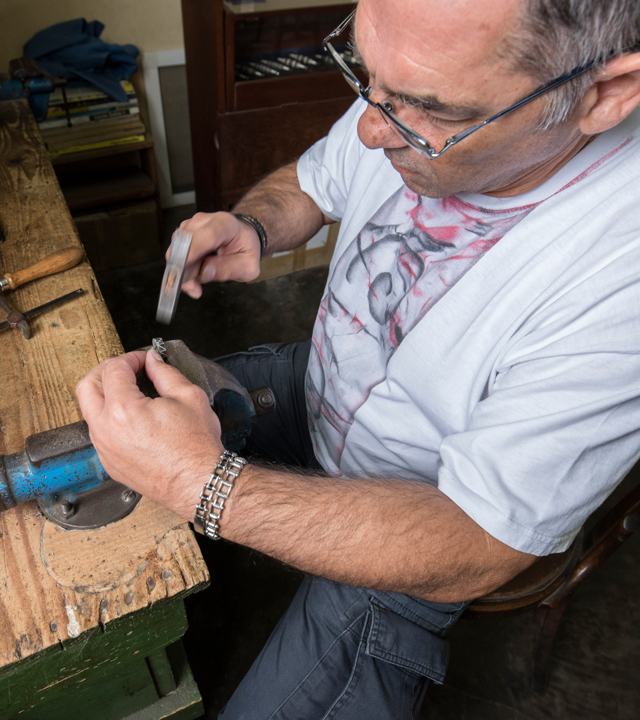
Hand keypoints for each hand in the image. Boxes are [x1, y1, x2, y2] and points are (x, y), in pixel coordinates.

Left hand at [76, 349, 224, 519]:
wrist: (199, 482)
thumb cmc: (196, 447)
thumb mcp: (189, 397)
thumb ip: (165, 373)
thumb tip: (153, 361)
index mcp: (123, 410)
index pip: (114, 369)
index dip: (131, 358)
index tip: (143, 360)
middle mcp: (106, 430)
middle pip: (87, 386)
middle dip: (106, 371)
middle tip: (127, 369)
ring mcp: (104, 449)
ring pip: (89, 411)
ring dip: (106, 395)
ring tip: (131, 391)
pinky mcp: (109, 463)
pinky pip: (99, 433)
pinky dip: (110, 418)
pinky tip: (132, 417)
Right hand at [170, 211, 261, 298]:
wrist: (240, 236)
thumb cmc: (245, 249)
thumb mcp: (248, 266)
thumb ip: (228, 269)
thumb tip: (205, 272)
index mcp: (225, 224)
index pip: (207, 235)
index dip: (193, 249)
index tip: (183, 265)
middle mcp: (204, 221)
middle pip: (186, 244)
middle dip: (186, 269)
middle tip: (195, 289)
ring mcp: (190, 226)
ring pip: (177, 250)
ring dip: (184, 272)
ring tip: (197, 285)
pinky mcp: (182, 234)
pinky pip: (175, 253)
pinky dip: (182, 269)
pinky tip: (194, 278)